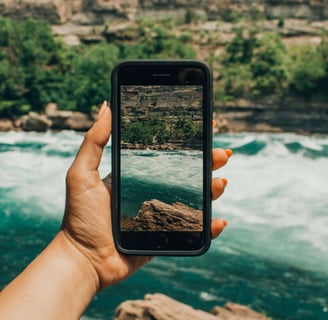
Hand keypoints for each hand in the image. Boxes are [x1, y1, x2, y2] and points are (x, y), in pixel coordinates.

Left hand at [61, 101, 231, 290]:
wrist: (84, 259)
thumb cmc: (80, 217)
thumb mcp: (82, 174)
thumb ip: (94, 141)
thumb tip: (106, 106)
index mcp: (138, 176)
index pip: (168, 153)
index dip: (187, 141)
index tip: (204, 125)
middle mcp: (153, 192)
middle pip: (187, 173)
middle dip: (208, 162)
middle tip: (221, 154)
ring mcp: (162, 214)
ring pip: (195, 199)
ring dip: (212, 189)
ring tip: (220, 182)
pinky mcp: (167, 237)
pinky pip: (194, 231)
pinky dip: (209, 226)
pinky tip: (218, 219)